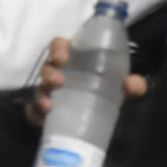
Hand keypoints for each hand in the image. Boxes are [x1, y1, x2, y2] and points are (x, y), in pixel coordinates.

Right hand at [26, 37, 148, 126]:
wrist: (107, 118)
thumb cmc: (111, 90)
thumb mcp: (123, 86)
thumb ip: (134, 84)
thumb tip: (131, 85)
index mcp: (75, 60)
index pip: (59, 46)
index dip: (58, 48)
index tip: (63, 58)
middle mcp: (59, 73)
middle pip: (47, 68)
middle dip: (49, 74)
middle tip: (58, 83)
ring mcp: (50, 92)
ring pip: (39, 89)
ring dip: (40, 95)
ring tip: (49, 106)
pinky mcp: (45, 111)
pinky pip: (33, 111)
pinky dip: (34, 114)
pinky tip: (41, 120)